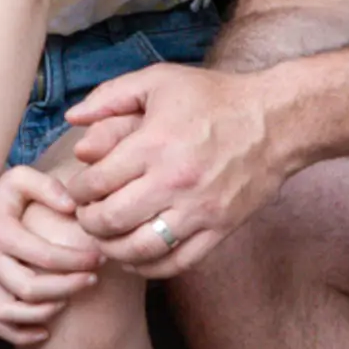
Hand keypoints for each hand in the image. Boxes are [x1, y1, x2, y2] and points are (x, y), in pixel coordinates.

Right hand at [0, 165, 100, 346]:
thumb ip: (48, 186)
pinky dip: (20, 334)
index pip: (45, 256)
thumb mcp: (21, 177)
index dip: (77, 260)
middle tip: (93, 278)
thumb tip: (72, 207)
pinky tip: (46, 330)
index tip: (99, 257)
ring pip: (11, 311)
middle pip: (30, 288)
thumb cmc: (2, 192)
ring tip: (70, 299)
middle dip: (68, 286)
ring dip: (45, 311)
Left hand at [64, 62, 286, 279]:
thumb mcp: (159, 80)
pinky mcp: (219, 229)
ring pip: (139, 249)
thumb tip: (72, 118)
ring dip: (113, 249)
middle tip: (88, 216)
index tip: (79, 190)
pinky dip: (148, 267)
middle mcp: (174, 181)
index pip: (96, 184)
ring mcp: (199, 210)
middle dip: (89, 223)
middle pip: (111, 221)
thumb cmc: (214, 98)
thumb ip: (110, 96)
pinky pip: (176, 262)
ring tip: (107, 238)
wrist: (277, 121)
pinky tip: (136, 257)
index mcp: (154, 145)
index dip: (78, 192)